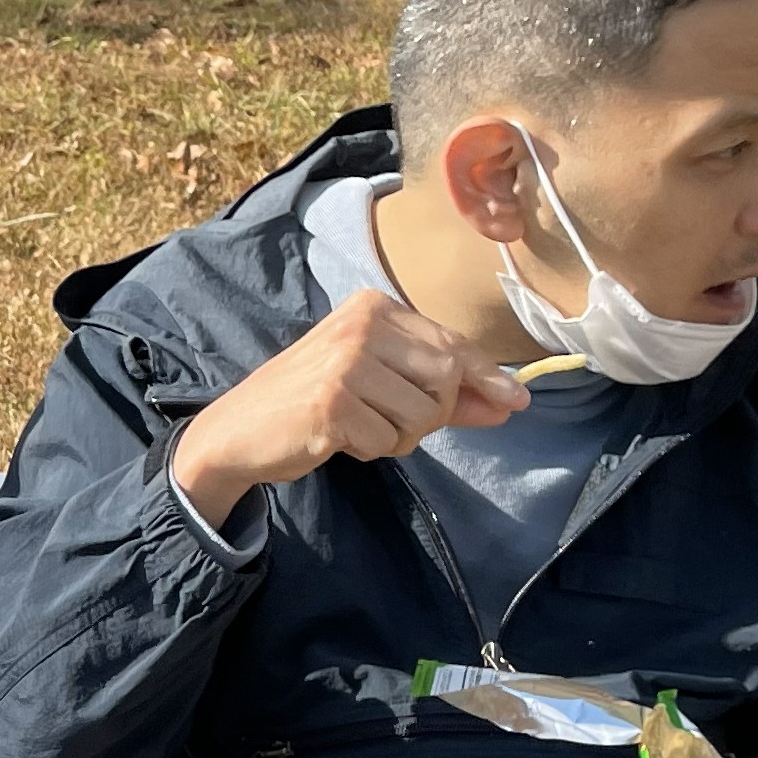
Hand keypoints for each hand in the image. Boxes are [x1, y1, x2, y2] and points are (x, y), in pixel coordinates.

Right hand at [168, 291, 527, 527]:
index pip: (451, 344)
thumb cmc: (312, 402)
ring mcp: (345, 362)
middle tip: (392, 423)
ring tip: (359, 428)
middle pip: (445, 377)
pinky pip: (386, 439)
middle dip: (432, 413)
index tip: (517, 400)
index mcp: (373, 308)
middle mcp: (361, 325)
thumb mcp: (379, 383)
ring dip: (400, 436)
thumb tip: (510, 402)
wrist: (239, 429)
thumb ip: (442, 391)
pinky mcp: (332, 401)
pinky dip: (370, 450)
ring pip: (421, 413)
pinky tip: (338, 438)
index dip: (486, 377)